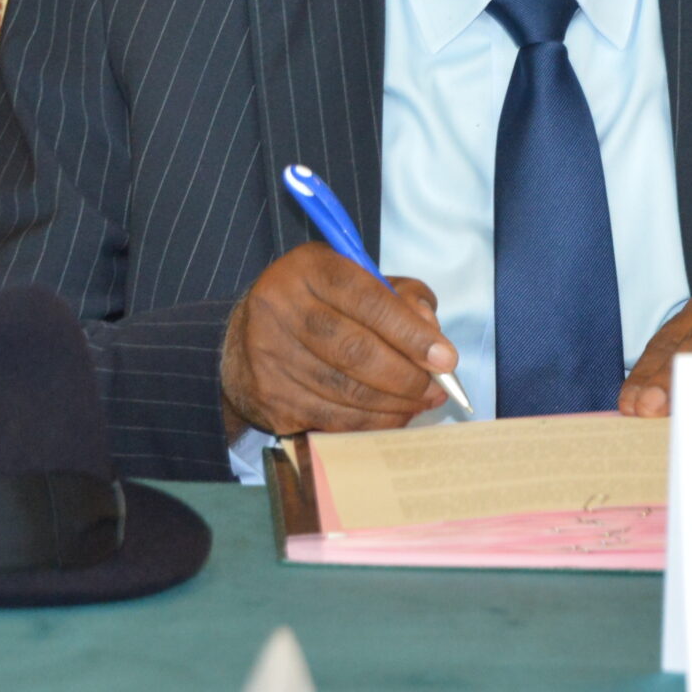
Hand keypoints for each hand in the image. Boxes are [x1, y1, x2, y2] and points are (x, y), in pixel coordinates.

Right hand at [219, 241, 456, 436]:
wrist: (245, 338)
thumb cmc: (318, 305)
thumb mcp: (356, 280)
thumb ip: (399, 296)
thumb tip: (430, 331)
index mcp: (307, 268)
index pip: (366, 299)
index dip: (410, 332)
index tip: (445, 357)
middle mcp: (280, 307)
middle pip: (354, 350)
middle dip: (406, 375)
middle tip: (437, 388)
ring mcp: (269, 356)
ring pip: (345, 391)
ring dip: (395, 404)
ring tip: (422, 402)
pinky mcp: (269, 397)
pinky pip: (331, 419)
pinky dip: (371, 423)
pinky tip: (392, 415)